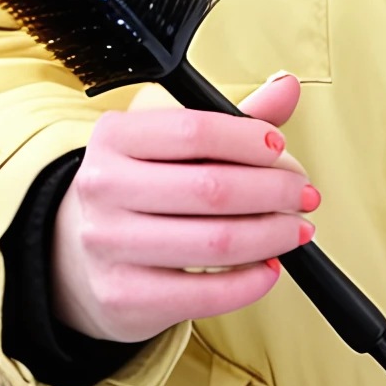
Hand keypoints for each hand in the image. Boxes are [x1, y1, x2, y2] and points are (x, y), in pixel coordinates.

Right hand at [50, 73, 316, 343]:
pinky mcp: (123, 297)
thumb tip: (287, 88)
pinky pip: (205, 294)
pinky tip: (268, 268)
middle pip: (212, 188)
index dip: (249, 139)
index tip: (281, 148)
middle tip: (304, 194)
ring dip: (272, 236)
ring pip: (215, 242)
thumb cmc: (141, 192)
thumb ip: (231, 119)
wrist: (81, 258)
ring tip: (295, 230)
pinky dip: (250, 283)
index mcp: (115, 137)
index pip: (195, 129)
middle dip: (275, 191)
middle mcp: (103, 188)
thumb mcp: (174, 147)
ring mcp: (108, 245)